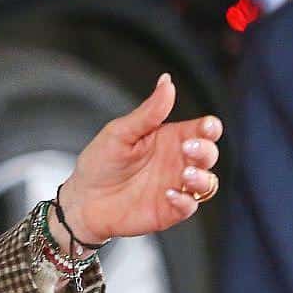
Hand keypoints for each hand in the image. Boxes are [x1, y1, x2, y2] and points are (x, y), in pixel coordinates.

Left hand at [58, 74, 222, 245]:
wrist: (82, 199)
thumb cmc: (101, 161)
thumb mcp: (121, 132)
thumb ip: (148, 112)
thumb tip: (167, 81)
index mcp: (169, 138)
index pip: (201, 130)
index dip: (210, 127)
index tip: (207, 127)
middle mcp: (177, 162)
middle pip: (209, 154)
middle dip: (206, 150)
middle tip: (188, 148)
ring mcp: (176, 186)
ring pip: (207, 182)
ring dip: (202, 177)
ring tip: (185, 174)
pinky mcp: (169, 210)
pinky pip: (189, 207)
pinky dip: (185, 201)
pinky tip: (169, 194)